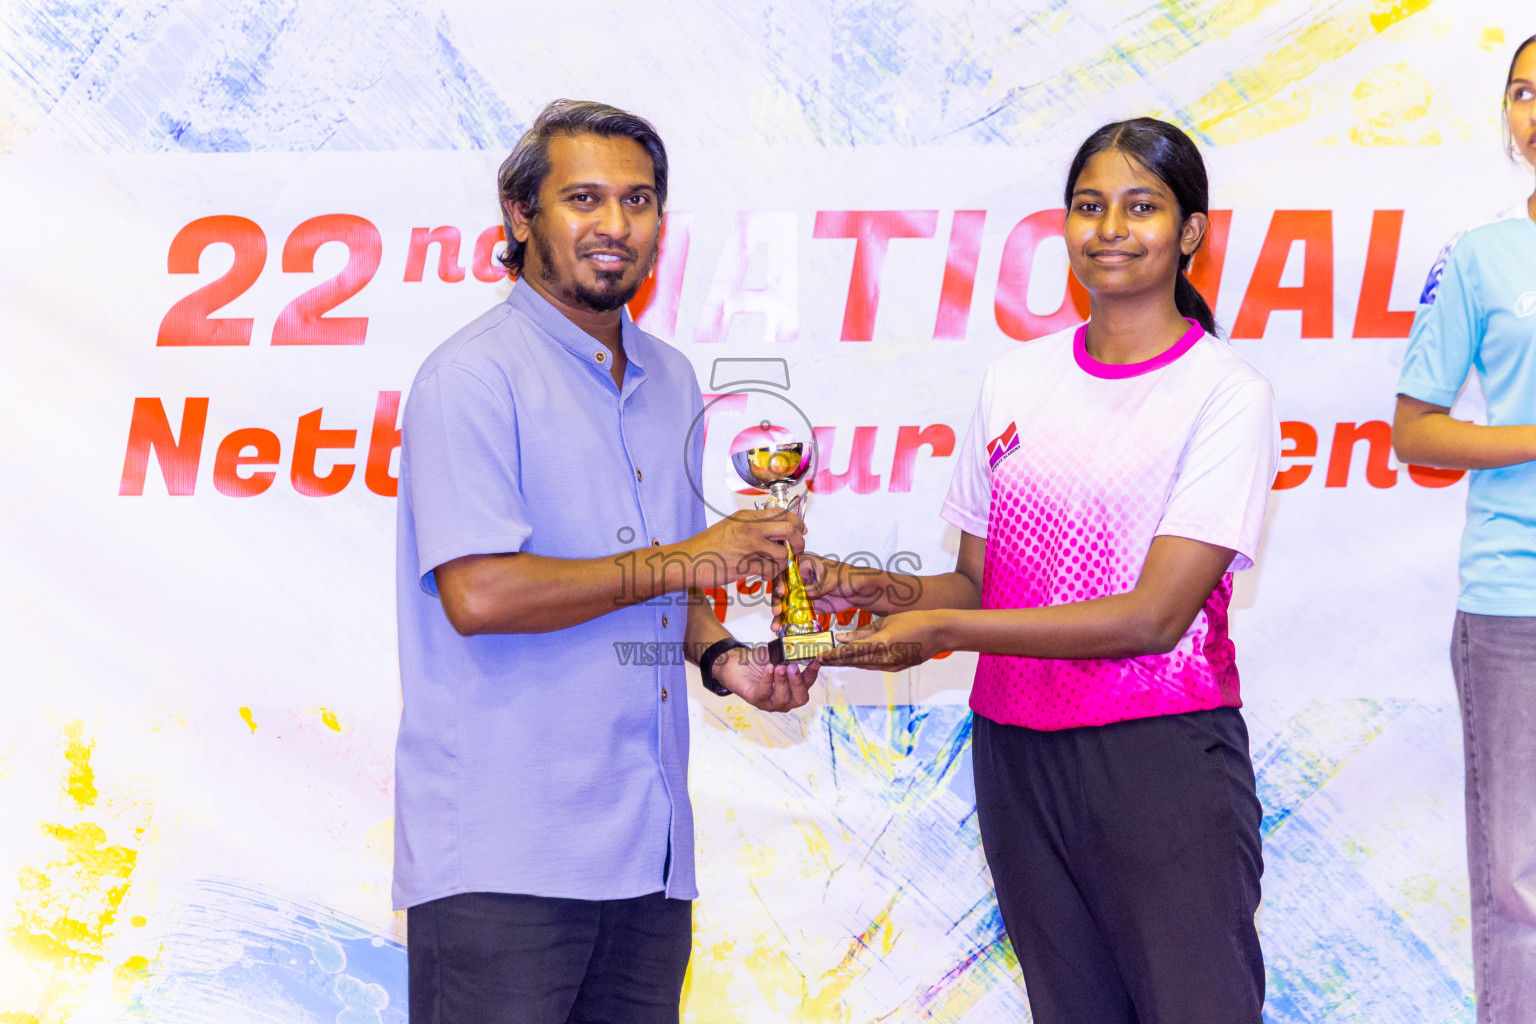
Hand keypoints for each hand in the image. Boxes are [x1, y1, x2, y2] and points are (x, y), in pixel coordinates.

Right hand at [683, 509, 805, 589]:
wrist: (687, 560)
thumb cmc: (707, 546)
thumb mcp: (731, 526)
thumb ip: (752, 526)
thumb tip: (774, 529)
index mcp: (748, 516)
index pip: (783, 512)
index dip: (797, 523)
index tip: (801, 531)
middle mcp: (751, 528)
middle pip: (789, 529)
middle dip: (798, 542)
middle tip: (796, 551)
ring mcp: (749, 546)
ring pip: (782, 553)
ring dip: (782, 563)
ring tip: (772, 566)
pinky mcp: (745, 565)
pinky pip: (770, 570)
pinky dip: (769, 575)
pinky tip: (760, 575)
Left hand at [713, 644, 818, 711]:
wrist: (736, 663)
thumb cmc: (759, 661)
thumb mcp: (777, 655)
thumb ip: (788, 653)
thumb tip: (798, 647)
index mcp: (793, 688)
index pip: (807, 684)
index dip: (813, 674)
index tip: (816, 661)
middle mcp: (785, 698)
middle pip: (800, 698)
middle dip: (798, 683)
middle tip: (793, 667)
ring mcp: (770, 702)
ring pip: (783, 698)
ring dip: (782, 681)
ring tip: (779, 666)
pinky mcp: (756, 700)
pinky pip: (764, 693)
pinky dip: (768, 680)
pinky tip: (769, 669)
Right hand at [770, 554, 866, 631]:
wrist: (859, 591)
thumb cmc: (848, 577)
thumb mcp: (833, 579)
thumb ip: (819, 586)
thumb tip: (805, 593)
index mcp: (804, 565)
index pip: (786, 571)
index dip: (780, 581)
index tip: (781, 592)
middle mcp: (800, 579)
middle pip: (783, 589)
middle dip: (777, 601)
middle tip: (777, 612)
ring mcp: (802, 593)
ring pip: (786, 603)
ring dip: (780, 615)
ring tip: (775, 627)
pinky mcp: (807, 606)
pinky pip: (795, 614)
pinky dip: (788, 622)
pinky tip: (782, 630)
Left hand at [815, 612, 942, 670]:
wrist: (940, 632)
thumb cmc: (914, 620)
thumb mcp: (885, 622)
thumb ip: (862, 632)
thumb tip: (840, 637)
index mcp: (882, 643)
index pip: (852, 651)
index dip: (834, 655)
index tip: (820, 656)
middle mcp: (886, 658)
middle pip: (855, 662)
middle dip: (836, 661)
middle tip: (819, 660)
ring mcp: (893, 665)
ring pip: (863, 665)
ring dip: (847, 663)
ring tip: (831, 660)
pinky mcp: (897, 668)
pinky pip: (874, 666)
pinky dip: (861, 663)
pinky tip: (852, 660)